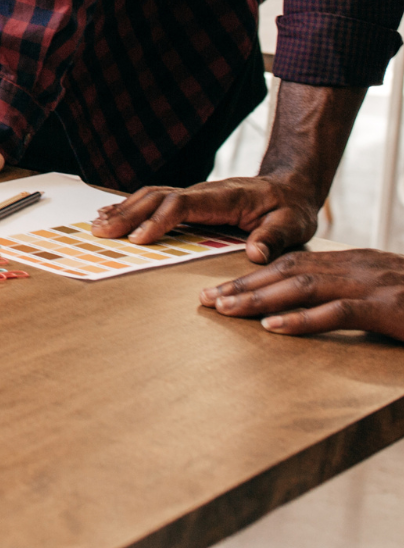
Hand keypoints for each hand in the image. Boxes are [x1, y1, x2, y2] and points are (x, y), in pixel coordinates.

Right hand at [90, 176, 319, 263]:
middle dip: (127, 215)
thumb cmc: (289, 209)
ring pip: (150, 195)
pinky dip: (130, 206)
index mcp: (223, 197)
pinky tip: (113, 215)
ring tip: (98, 225)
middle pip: (156, 197)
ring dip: (123, 210)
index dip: (158, 220)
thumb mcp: (292, 225)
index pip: (182, 204)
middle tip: (101, 232)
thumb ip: (273, 238)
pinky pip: (153, 199)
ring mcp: (193, 194)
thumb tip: (255, 254)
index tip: (139, 239)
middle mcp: (202, 192)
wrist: (288, 189)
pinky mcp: (188, 201)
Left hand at [200, 249, 403, 339]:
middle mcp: (356, 266)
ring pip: (301, 288)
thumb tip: (310, 305)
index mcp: (354, 262)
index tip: (220, 288)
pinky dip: (302, 320)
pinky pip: (337, 312)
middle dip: (243, 286)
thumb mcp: (384, 291)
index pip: (292, 264)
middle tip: (207, 301)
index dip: (253, 275)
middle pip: (286, 272)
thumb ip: (349, 294)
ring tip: (225, 311)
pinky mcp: (387, 307)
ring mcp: (371, 285)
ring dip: (259, 300)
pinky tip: (274, 329)